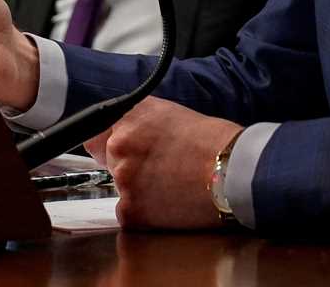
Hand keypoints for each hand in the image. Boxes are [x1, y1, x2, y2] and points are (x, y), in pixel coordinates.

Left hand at [84, 96, 241, 229]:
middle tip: (161, 170)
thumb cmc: (214, 142)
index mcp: (129, 117)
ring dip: (138, 191)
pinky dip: (146, 214)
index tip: (121, 153)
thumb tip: (121, 132)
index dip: (110, 146)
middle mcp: (120, 144)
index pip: (95, 135)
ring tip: (170, 186)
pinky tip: (170, 204)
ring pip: (120, 189)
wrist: (234, 171)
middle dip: (129, 167)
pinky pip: (128, 214)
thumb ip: (139, 121)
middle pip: (109, 163)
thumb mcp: (170, 114)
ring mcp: (123, 179)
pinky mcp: (131, 211)